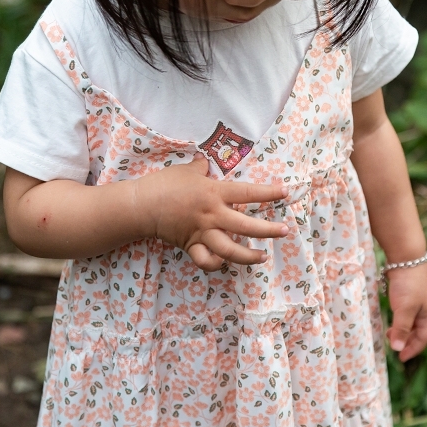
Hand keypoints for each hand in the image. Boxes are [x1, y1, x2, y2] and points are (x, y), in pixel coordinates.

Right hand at [134, 153, 288, 270]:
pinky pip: (206, 261)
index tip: (284, 192)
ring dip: (249, 256)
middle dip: (268, 230)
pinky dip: (216, 265)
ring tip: (262, 257)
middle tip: (284, 231)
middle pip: (247, 226)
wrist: (142, 205)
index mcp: (214, 193)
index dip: (268, 193)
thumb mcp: (186, 170)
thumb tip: (206, 161)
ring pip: (231, 250)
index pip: (248, 193)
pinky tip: (224, 263)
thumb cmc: (165, 184)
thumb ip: (201, 167)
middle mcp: (213, 215)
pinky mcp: (191, 246)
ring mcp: (203, 233)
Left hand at [385, 263, 426, 361]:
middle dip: (408, 341)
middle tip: (394, 347)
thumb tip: (397, 349)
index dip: (413, 349)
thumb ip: (401, 329)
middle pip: (420, 331)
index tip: (401, 358)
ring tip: (390, 334)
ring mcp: (420, 299)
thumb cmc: (408, 284)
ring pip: (413, 321)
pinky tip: (392, 318)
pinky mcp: (411, 292)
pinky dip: (401, 319)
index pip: (424, 338)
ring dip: (403, 330)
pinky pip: (407, 312)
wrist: (406, 257)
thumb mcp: (404, 309)